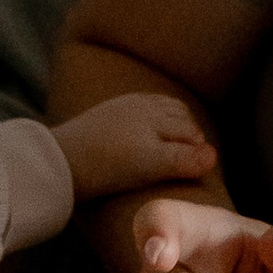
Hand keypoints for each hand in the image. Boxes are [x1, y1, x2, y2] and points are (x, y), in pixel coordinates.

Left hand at [52, 91, 216, 202]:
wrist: (59, 161)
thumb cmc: (108, 166)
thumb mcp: (151, 165)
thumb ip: (184, 160)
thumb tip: (213, 156)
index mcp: (155, 116)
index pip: (190, 130)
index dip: (200, 148)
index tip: (204, 164)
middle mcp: (141, 106)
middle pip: (178, 115)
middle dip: (191, 130)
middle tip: (196, 151)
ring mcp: (121, 107)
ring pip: (159, 108)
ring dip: (173, 122)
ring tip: (176, 140)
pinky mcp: (105, 114)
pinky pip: (138, 108)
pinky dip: (152, 118)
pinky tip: (145, 132)